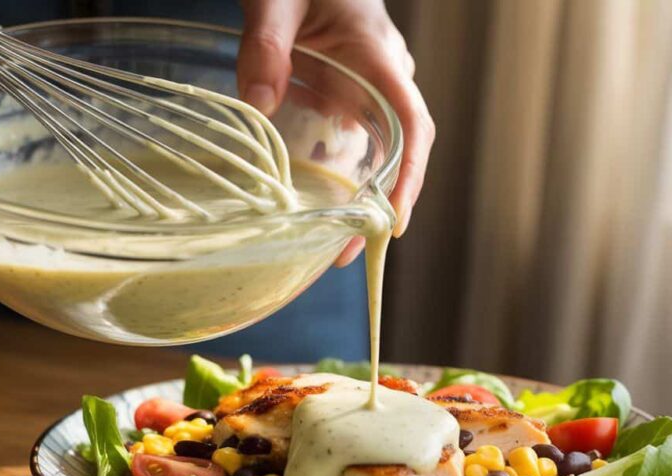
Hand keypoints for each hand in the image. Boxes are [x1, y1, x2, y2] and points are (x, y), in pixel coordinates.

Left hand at [238, 0, 434, 264]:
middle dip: (375, 206)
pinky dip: (331, 174)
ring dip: (352, 197)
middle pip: (396, 152)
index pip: (412, 125)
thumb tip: (259, 106)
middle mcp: (382, 78)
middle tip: (343, 254)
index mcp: (379, 55)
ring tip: (323, 244)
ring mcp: (364, 87)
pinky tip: (305, 203)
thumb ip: (266, 46)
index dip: (409, 176)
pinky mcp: (342, 91)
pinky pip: (346, 139)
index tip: (392, 221)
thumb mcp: (276, 0)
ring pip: (371, 152)